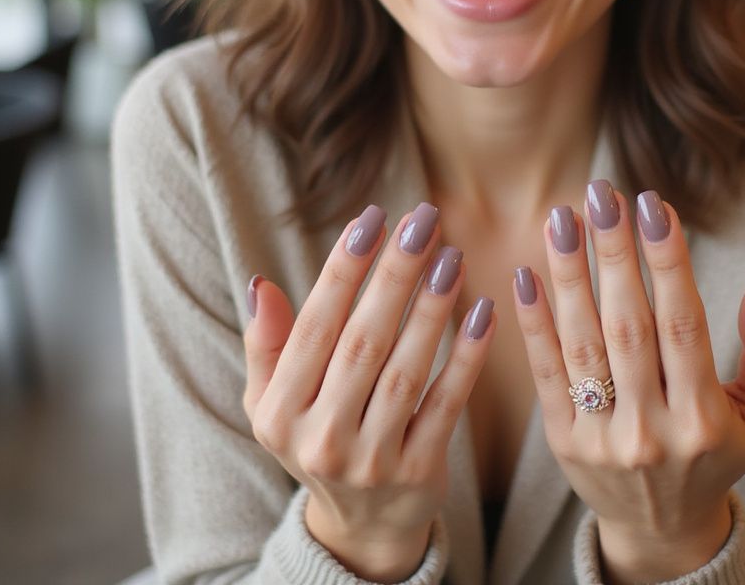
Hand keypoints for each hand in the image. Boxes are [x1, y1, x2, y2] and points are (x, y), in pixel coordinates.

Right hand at [242, 202, 495, 582]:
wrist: (361, 526)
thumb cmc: (316, 438)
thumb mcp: (272, 403)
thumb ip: (267, 345)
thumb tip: (262, 284)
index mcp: (279, 413)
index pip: (315, 327)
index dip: (344, 269)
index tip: (371, 219)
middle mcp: (322, 439)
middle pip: (364, 340)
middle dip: (395, 273)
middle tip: (423, 219)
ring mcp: (373, 460)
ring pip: (406, 369)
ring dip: (432, 307)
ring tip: (452, 254)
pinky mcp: (420, 473)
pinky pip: (447, 404)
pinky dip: (465, 357)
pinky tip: (482, 311)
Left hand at [513, 181, 744, 582]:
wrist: (661, 530)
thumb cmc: (716, 455)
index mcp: (705, 420)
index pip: (683, 325)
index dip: (667, 262)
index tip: (654, 204)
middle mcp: (650, 431)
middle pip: (627, 326)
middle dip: (613, 254)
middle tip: (601, 193)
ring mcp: (602, 439)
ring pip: (582, 343)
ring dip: (568, 276)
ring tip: (560, 218)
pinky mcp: (563, 441)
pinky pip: (545, 374)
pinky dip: (534, 324)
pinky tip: (525, 274)